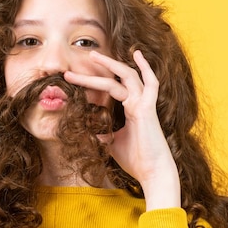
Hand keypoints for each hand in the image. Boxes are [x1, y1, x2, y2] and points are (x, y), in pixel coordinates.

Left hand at [64, 50, 180, 209]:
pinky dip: (145, 68)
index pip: (112, 87)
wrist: (152, 173)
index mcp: (132, 108)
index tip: (75, 79)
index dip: (94, 82)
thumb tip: (92, 134)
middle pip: (116, 78)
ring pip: (126, 77)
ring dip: (110, 65)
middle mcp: (138, 102)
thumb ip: (104, 135)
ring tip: (92, 55)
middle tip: (78, 62)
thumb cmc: (136, 160)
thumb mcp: (113, 145)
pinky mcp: (147, 109)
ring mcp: (144, 104)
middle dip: (98, 69)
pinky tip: (137, 54)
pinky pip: (149, 84)